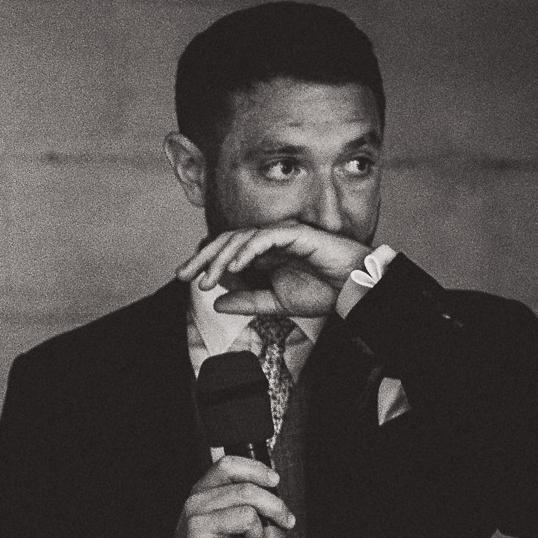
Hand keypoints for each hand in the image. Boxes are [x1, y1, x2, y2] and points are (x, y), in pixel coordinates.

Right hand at [163, 455, 294, 537]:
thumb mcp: (212, 516)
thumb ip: (234, 500)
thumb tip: (272, 492)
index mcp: (199, 493)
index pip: (228, 466)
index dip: (256, 470)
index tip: (274, 481)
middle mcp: (196, 506)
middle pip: (247, 492)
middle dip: (276, 507)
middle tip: (286, 520)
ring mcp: (198, 528)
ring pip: (249, 518)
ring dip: (258, 535)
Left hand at [176, 223, 371, 320]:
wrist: (355, 290)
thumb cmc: (323, 292)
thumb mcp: (276, 303)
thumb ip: (248, 301)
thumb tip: (217, 303)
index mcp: (264, 253)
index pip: (227, 251)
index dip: (204, 261)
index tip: (185, 278)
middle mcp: (270, 240)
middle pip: (227, 240)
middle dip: (203, 256)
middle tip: (182, 274)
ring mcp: (283, 234)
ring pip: (242, 238)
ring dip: (221, 257)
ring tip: (207, 278)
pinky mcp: (297, 233)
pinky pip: (265, 237)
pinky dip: (247, 250)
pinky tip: (234, 266)